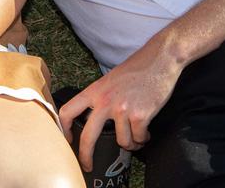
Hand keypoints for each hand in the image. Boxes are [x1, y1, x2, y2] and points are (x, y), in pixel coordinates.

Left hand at [58, 38, 182, 169]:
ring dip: (131, 144)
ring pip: (122, 141)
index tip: (67, 140)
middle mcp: (105, 101)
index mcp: (95, 90)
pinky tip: (146, 132)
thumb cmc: (137, 68)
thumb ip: (101, 97)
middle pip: (88, 137)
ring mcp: (122, 109)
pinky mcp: (140, 115)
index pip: (68, 111)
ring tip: (137, 137)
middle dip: (86, 156)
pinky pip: (139, 138)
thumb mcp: (110, 79)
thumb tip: (95, 118)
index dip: (64, 129)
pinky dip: (144, 138)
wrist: (161, 59)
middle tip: (87, 165)